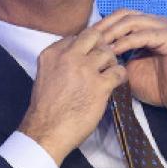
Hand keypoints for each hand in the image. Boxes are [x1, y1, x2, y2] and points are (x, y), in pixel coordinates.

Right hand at [18, 28, 125, 164]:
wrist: (47, 131)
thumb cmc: (47, 107)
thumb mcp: (46, 75)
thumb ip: (60, 61)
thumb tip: (80, 56)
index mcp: (52, 53)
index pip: (76, 36)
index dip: (86, 46)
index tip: (89, 56)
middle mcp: (68, 57)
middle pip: (94, 36)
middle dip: (100, 46)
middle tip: (102, 60)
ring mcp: (85, 70)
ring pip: (108, 52)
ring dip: (111, 62)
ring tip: (108, 73)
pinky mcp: (99, 85)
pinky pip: (119, 71)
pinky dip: (120, 76)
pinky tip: (116, 82)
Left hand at [94, 9, 166, 137]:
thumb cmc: (158, 87)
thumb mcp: (129, 71)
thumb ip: (115, 59)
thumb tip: (91, 57)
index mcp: (146, 28)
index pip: (119, 18)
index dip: (101, 26)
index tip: (82, 41)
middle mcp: (156, 22)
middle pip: (124, 14)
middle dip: (104, 26)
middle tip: (87, 40)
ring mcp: (165, 27)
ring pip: (132, 21)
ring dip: (113, 32)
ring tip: (98, 45)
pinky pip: (144, 35)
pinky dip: (127, 41)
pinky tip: (114, 51)